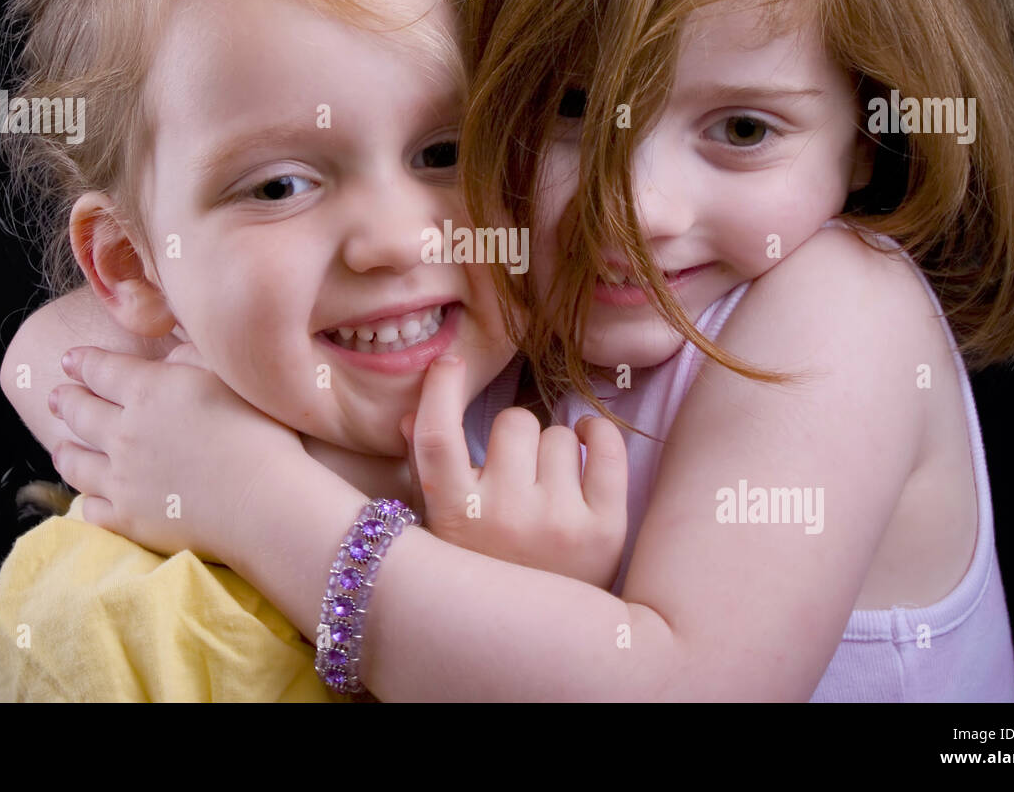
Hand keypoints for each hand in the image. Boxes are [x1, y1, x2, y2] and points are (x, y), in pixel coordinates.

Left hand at [47, 344, 306, 564]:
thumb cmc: (260, 432)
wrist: (264, 502)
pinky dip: (87, 498)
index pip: (101, 370)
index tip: (70, 360)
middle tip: (57, 396)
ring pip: (76, 462)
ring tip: (61, 446)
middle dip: (66, 400)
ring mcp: (121, 479)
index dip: (82, 362)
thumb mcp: (231, 377)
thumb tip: (168, 357)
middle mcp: (124, 432)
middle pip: (81, 412)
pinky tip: (90, 495)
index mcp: (148, 390)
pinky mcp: (128, 519)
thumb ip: (192, 358)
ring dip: (65, 450)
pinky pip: (92, 507)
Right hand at [402, 355, 627, 588]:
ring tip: (547, 492)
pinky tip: (587, 445)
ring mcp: (556, 523)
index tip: (448, 364)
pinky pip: (604, 447)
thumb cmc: (488, 573)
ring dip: (553, 453)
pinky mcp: (605, 529)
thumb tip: (409, 414)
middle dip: (515, 438)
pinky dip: (597, 435)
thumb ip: (425, 470)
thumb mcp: (443, 530)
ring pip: (559, 435)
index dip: (439, 390)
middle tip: (515, 473)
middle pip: (513, 422)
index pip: (435, 436)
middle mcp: (502, 517)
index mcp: (452, 517)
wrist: (543, 649)